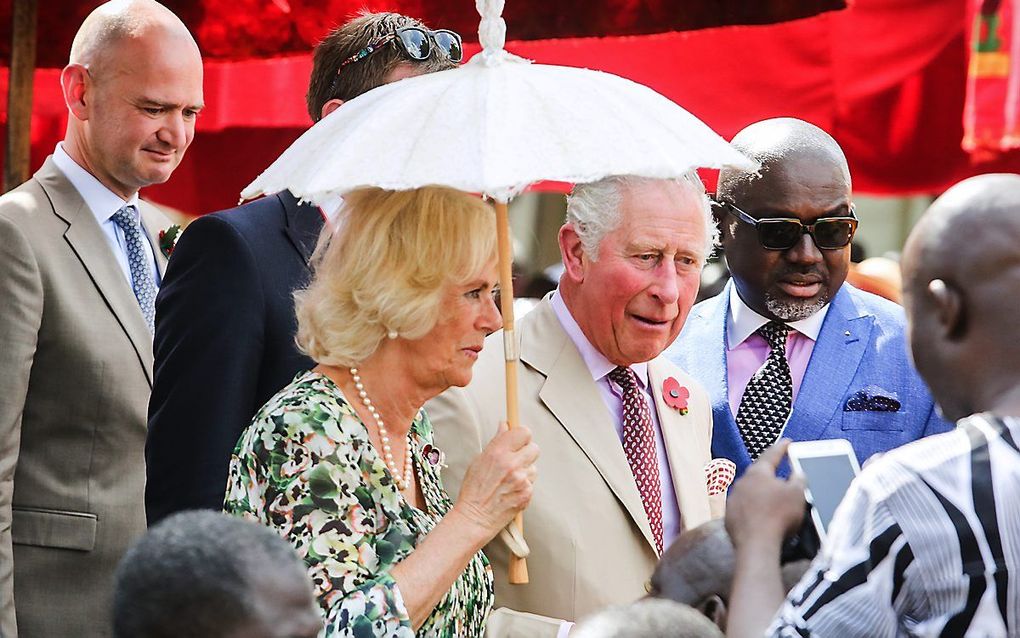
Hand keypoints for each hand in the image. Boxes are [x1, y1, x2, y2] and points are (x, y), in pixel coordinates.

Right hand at [451, 422, 538, 541]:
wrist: (475, 517)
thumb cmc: (474, 490)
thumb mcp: (479, 460)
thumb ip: (496, 442)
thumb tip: (505, 426)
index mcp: (498, 452)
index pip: (524, 432)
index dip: (521, 436)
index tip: (518, 440)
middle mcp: (511, 464)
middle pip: (534, 448)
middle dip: (526, 453)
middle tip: (515, 461)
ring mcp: (521, 480)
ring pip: (533, 467)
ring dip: (525, 471)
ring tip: (509, 480)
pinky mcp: (527, 493)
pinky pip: (532, 483)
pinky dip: (524, 487)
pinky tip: (511, 491)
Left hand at [725, 440, 805, 552]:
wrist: (756, 545)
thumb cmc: (778, 516)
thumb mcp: (797, 494)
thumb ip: (799, 479)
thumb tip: (798, 473)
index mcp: (758, 473)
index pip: (771, 455)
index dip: (781, 448)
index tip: (787, 442)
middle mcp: (742, 482)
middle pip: (758, 472)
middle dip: (770, 471)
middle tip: (780, 468)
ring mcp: (733, 500)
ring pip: (750, 490)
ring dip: (761, 491)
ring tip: (773, 495)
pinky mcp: (730, 516)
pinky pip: (744, 507)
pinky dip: (754, 507)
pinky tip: (762, 514)